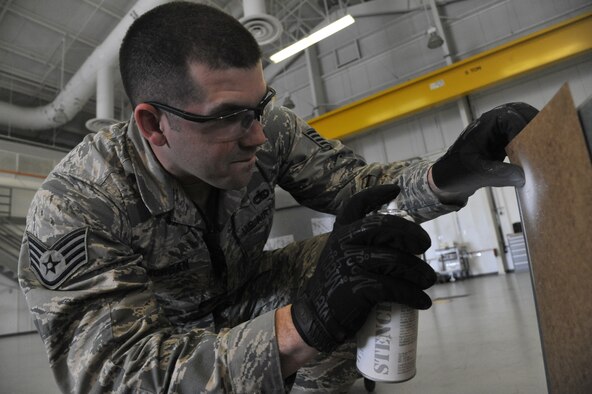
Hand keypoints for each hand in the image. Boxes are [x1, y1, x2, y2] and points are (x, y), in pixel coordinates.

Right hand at [291, 184, 435, 351]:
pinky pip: (394, 287)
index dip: (376, 194)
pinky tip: (423, 301)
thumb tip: (405, 241)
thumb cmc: (338, 285)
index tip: (395, 189)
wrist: (319, 316)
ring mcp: (350, 263)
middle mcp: (343, 242)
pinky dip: (413, 295)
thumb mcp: (343, 255)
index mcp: (340, 232)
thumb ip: (363, 244)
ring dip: (419, 272)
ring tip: (429, 280)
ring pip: (396, 260)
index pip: (356, 204)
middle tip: (424, 245)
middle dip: (411, 233)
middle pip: (384, 226)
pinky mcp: (358, 287)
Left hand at [431, 102, 537, 200]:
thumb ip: (499, 174)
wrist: (447, 177)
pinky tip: (535, 156)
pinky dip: (531, 141)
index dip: (525, 132)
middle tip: (546, 145)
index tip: (533, 150)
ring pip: (525, 121)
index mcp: (485, 123)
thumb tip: (523, 176)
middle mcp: (494, 120)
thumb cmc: (456, 172)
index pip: (512, 119)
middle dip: (536, 127)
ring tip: (543, 150)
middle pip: (523, 113)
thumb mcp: (477, 174)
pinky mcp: (504, 138)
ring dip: (535, 133)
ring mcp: (499, 128)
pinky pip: (523, 133)